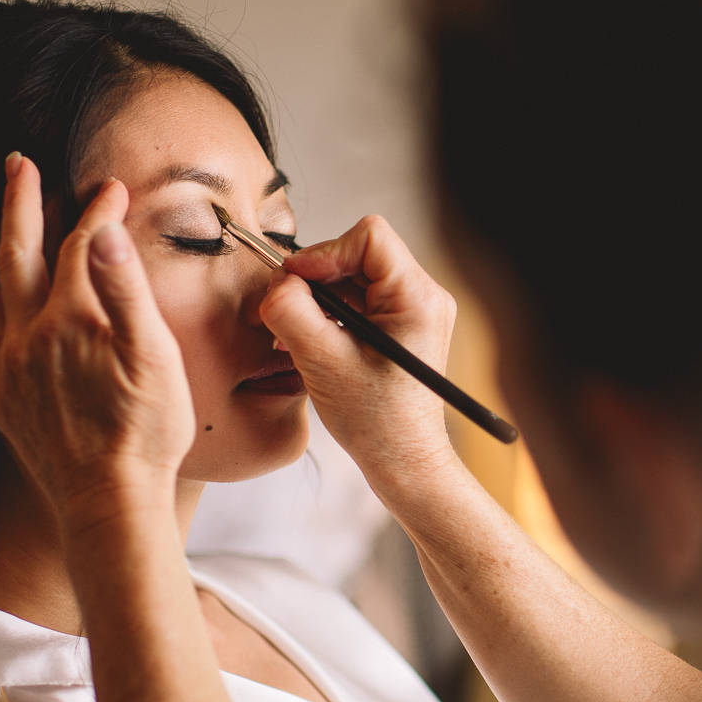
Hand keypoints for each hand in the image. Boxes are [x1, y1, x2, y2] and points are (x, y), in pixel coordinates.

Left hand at [0, 153, 194, 523]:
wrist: (110, 497)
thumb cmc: (143, 434)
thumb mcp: (154, 355)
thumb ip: (127, 289)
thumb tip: (105, 234)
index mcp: (74, 320)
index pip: (84, 246)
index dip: (97, 212)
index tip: (111, 188)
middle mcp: (31, 336)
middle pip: (18, 255)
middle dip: (17, 205)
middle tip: (15, 164)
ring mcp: (8, 366)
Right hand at [259, 215, 460, 493]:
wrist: (404, 464)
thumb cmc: (376, 423)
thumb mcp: (322, 363)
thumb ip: (292, 311)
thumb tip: (277, 280)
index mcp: (417, 298)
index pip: (369, 237)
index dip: (325, 253)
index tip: (294, 282)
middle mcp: (424, 297)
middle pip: (358, 255)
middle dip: (316, 280)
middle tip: (284, 313)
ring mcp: (414, 312)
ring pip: (353, 279)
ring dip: (318, 301)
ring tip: (294, 335)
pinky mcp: (401, 328)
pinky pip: (358, 302)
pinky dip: (329, 316)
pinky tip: (309, 343)